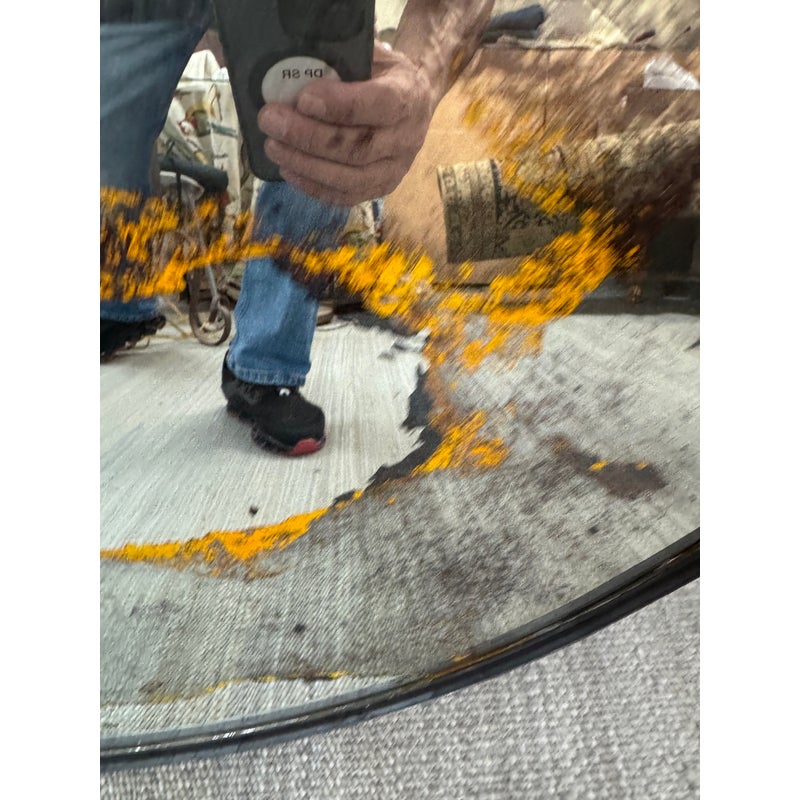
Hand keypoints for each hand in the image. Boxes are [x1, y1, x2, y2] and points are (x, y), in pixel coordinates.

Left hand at [257, 43, 435, 205]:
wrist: (413, 103)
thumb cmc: (383, 74)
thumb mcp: (372, 55)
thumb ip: (344, 58)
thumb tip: (297, 55)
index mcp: (408, 97)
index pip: (377, 105)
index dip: (339, 105)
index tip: (302, 99)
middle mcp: (406, 139)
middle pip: (356, 147)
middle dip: (308, 137)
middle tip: (271, 121)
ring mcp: (394, 170)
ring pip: (349, 178)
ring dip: (305, 164)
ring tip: (273, 147)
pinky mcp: (380, 189)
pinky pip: (345, 196)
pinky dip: (313, 186)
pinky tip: (288, 170)